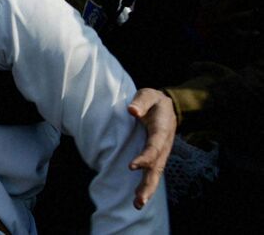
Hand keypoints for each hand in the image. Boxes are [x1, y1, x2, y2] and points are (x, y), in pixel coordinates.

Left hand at [127, 88, 175, 209]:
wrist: (167, 105)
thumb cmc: (154, 100)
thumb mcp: (148, 95)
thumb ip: (141, 101)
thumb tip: (132, 110)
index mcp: (161, 131)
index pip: (153, 147)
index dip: (145, 157)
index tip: (132, 166)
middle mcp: (163, 146)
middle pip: (157, 167)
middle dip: (148, 184)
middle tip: (139, 199)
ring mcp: (160, 153)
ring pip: (155, 174)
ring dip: (147, 190)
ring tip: (137, 204)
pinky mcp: (156, 157)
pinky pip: (152, 173)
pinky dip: (147, 186)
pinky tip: (138, 199)